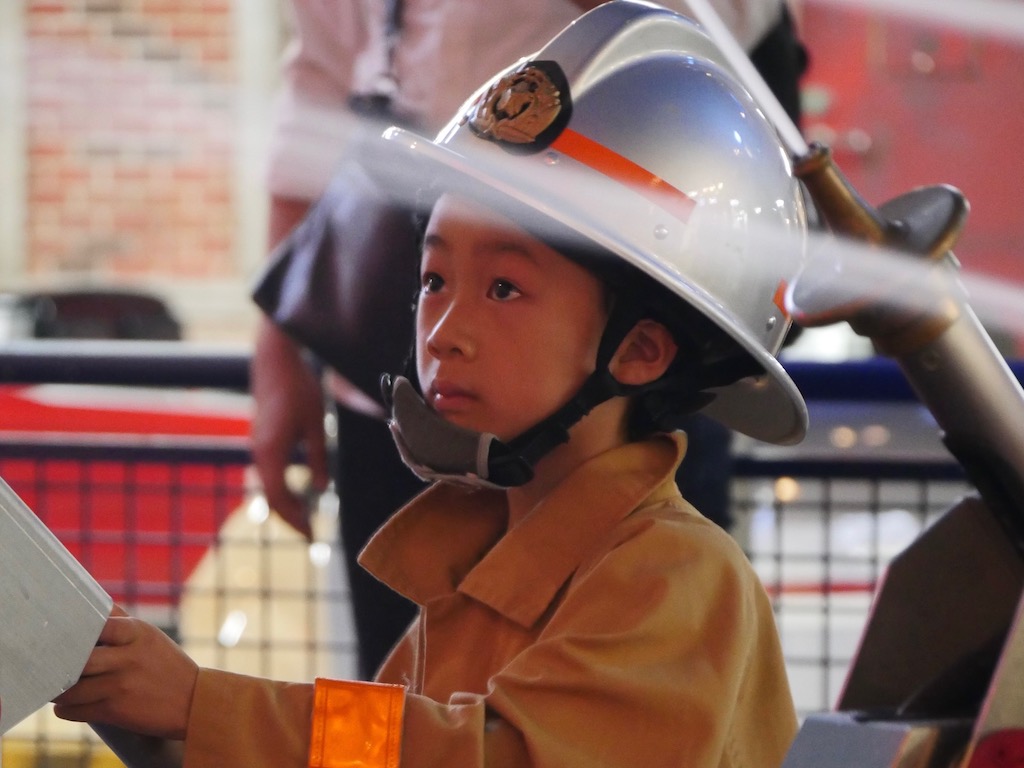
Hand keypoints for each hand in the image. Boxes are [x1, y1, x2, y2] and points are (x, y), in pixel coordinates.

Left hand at [53, 606, 197, 739]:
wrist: (194, 702)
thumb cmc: (167, 666)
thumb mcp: (150, 638)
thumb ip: (122, 622)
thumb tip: (93, 604)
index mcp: (137, 633)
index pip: (97, 623)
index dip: (75, 630)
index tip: (60, 634)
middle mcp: (128, 658)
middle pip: (79, 658)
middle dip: (59, 664)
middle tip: (50, 664)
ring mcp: (121, 685)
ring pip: (71, 689)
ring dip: (59, 690)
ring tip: (57, 687)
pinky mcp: (116, 711)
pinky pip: (75, 711)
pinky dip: (65, 709)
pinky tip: (67, 705)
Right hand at [250, 319, 328, 539]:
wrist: (274, 362)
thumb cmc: (298, 389)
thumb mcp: (315, 424)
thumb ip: (318, 457)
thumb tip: (321, 490)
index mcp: (271, 451)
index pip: (279, 497)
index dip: (294, 519)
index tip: (311, 535)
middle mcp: (259, 453)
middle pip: (271, 498)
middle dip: (291, 519)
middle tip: (312, 537)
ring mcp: (257, 448)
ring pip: (268, 488)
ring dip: (286, 506)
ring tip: (307, 521)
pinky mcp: (261, 443)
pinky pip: (268, 476)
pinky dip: (282, 491)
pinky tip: (298, 496)